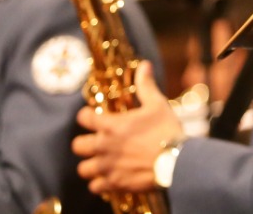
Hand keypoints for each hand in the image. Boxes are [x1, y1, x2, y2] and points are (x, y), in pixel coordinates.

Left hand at [72, 61, 182, 194]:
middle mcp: (103, 146)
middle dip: (84, 143)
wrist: (175, 160)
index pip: (83, 118)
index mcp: (110, 125)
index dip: (86, 116)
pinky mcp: (114, 183)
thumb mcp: (157, 104)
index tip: (92, 117)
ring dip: (90, 165)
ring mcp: (107, 167)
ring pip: (83, 169)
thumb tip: (144, 65)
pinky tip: (109, 178)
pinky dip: (99, 183)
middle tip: (96, 142)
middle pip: (77, 146)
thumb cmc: (166, 130)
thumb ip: (145, 85)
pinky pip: (95, 187)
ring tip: (100, 162)